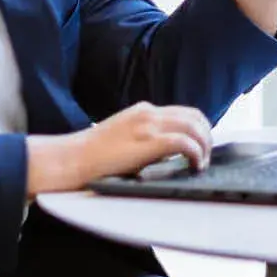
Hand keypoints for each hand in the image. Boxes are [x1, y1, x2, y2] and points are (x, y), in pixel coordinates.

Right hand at [26, 102, 212, 195]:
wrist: (69, 159)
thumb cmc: (92, 155)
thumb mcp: (123, 136)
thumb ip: (145, 137)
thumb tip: (167, 151)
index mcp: (143, 110)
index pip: (184, 112)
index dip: (199, 128)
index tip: (202, 144)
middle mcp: (149, 113)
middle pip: (195, 117)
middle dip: (207, 136)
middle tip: (206, 156)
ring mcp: (149, 126)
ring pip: (194, 127)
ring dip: (205, 145)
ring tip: (202, 163)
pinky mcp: (149, 142)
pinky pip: (185, 143)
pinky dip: (197, 153)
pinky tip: (195, 166)